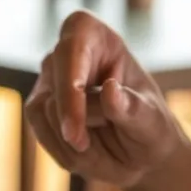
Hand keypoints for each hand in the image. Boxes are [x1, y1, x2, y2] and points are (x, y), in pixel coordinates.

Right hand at [25, 11, 180, 187]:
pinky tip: (86, 153)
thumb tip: (110, 90)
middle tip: (89, 150)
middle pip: (55, 87)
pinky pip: (39, 131)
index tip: (75, 129)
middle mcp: (66, 51)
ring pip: (42, 112)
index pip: (71, 48)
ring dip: (71, 144)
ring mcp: (49, 79)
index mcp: (96, 36)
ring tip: (102, 153)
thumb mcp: (152, 121)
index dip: (69, 88)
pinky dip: (62, 151)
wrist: (138, 151)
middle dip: (74, 126)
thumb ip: (133, 108)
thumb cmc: (149, 128)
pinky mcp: (39, 106)